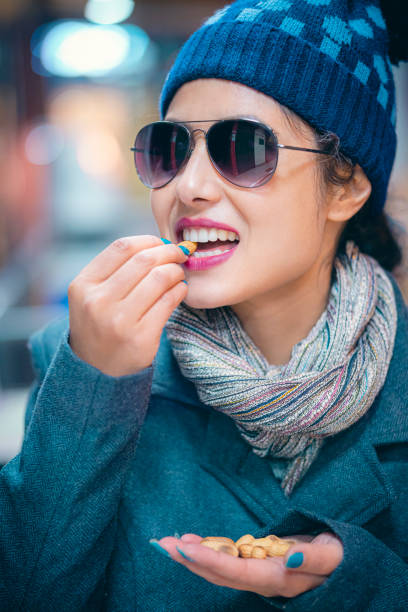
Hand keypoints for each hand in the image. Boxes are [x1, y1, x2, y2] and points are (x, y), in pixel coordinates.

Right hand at [68, 235, 188, 375]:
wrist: (96, 371)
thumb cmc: (100, 325)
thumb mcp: (92, 295)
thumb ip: (116, 270)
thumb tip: (160, 245)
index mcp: (84, 285)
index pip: (122, 247)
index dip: (148, 241)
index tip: (162, 243)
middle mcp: (98, 302)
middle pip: (144, 261)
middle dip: (168, 253)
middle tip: (180, 254)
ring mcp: (119, 321)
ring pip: (159, 279)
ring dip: (176, 271)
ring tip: (179, 274)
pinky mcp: (140, 337)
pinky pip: (169, 302)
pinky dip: (180, 291)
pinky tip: (180, 291)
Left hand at [157, 532, 342, 597]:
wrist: (342, 566)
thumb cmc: (338, 559)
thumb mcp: (330, 557)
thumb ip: (310, 559)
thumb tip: (287, 555)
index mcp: (277, 579)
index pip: (236, 571)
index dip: (209, 560)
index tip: (184, 546)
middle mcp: (261, 580)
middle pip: (218, 573)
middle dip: (189, 559)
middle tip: (161, 544)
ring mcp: (257, 573)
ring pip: (218, 569)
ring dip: (192, 556)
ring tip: (168, 542)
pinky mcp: (257, 563)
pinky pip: (226, 561)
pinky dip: (206, 551)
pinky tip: (192, 543)